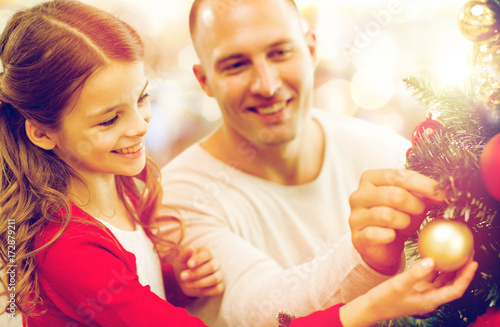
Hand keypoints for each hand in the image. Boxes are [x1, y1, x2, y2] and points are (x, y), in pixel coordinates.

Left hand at [173, 246, 224, 297]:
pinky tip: (196, 289)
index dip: (199, 259)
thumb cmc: (184, 266)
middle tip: (182, 276)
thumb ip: (184, 254)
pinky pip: (217, 289)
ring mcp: (219, 273)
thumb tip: (189, 248)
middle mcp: (216, 261)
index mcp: (207, 252)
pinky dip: (206, 291)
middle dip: (196, 273)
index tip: (189, 265)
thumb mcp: (181, 260)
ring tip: (187, 284)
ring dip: (199, 283)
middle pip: (212, 266)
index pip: (208, 253)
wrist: (184, 279)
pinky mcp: (220, 285)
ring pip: (215, 278)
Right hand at [339, 257, 477, 326]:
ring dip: (451, 267)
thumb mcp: (398, 285)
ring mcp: (423, 292)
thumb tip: (432, 260)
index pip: (455, 290)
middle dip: (462, 269)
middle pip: (453, 283)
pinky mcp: (416, 287)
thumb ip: (415, 273)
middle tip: (468, 252)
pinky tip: (436, 254)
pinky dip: (436, 266)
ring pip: (443, 279)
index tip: (472, 262)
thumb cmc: (384, 300)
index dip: (466, 277)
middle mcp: (430, 297)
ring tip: (456, 252)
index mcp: (430, 301)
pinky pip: (431, 275)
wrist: (371, 307)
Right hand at [349, 169, 443, 274]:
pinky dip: (390, 235)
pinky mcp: (356, 236)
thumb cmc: (399, 217)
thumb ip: (425, 191)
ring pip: (386, 215)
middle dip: (415, 205)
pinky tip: (392, 236)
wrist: (383, 246)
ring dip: (404, 221)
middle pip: (394, 195)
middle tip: (421, 211)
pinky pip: (377, 234)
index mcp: (371, 178)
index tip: (444, 194)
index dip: (424, 184)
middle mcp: (358, 195)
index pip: (399, 176)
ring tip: (405, 223)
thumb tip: (449, 187)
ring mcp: (355, 216)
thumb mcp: (413, 200)